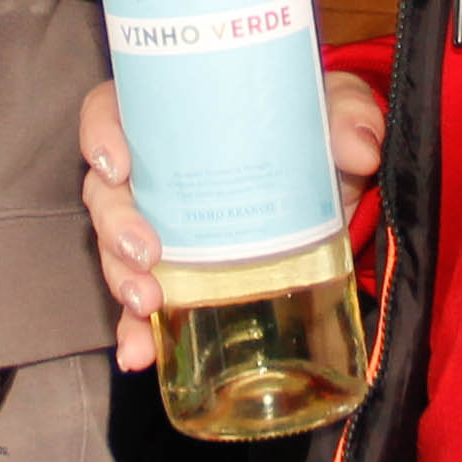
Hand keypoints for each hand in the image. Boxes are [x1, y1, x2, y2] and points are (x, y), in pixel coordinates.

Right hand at [82, 71, 386, 369]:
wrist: (334, 185)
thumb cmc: (315, 130)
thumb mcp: (333, 109)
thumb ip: (350, 115)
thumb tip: (361, 147)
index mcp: (172, 115)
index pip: (112, 110)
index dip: (100, 133)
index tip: (117, 164)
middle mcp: (156, 170)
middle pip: (106, 191)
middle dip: (113, 225)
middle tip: (143, 252)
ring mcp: (162, 226)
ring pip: (115, 248)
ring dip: (120, 277)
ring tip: (146, 303)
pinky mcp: (181, 274)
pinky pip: (145, 303)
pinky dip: (138, 329)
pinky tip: (139, 352)